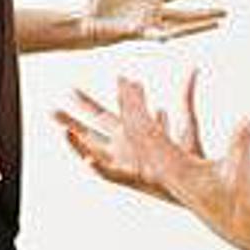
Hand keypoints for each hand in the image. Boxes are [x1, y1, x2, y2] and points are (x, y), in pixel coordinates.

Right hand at [54, 68, 204, 201]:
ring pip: (92, 151)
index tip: (70, 89)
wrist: (199, 181)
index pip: (103, 113)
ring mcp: (125, 163)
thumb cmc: (191, 154)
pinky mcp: (131, 179)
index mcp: (132, 132)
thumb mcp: (186, 116)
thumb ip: (185, 91)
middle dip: (70, 120)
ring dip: (77, 141)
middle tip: (50, 110)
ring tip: (62, 130)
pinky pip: (107, 173)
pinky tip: (87, 157)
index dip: (85, 102)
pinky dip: (96, 166)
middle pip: (90, 131)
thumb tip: (193, 68)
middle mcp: (124, 147)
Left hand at [81, 0, 225, 45]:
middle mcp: (151, 13)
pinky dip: (164, 35)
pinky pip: (156, 35)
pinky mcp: (137, 33)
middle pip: (184, 14)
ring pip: (178, 28)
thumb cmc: (95, 1)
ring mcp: (146, 25)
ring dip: (197, 26)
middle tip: (225, 14)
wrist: (83, 19)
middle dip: (204, 14)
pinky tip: (176, 35)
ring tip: (216, 24)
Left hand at [116, 77, 249, 244]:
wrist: (236, 224)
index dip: (137, 109)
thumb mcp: (240, 168)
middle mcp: (165, 169)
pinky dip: (150, 125)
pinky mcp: (175, 172)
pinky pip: (155, 145)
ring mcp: (168, 171)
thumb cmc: (238, 197)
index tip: (130, 87)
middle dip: (129, 105)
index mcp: (175, 167)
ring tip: (134, 89)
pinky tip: (159, 112)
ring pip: (143, 139)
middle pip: (138, 133)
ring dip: (137, 114)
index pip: (147, 133)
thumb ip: (242, 141)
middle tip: (122, 79)